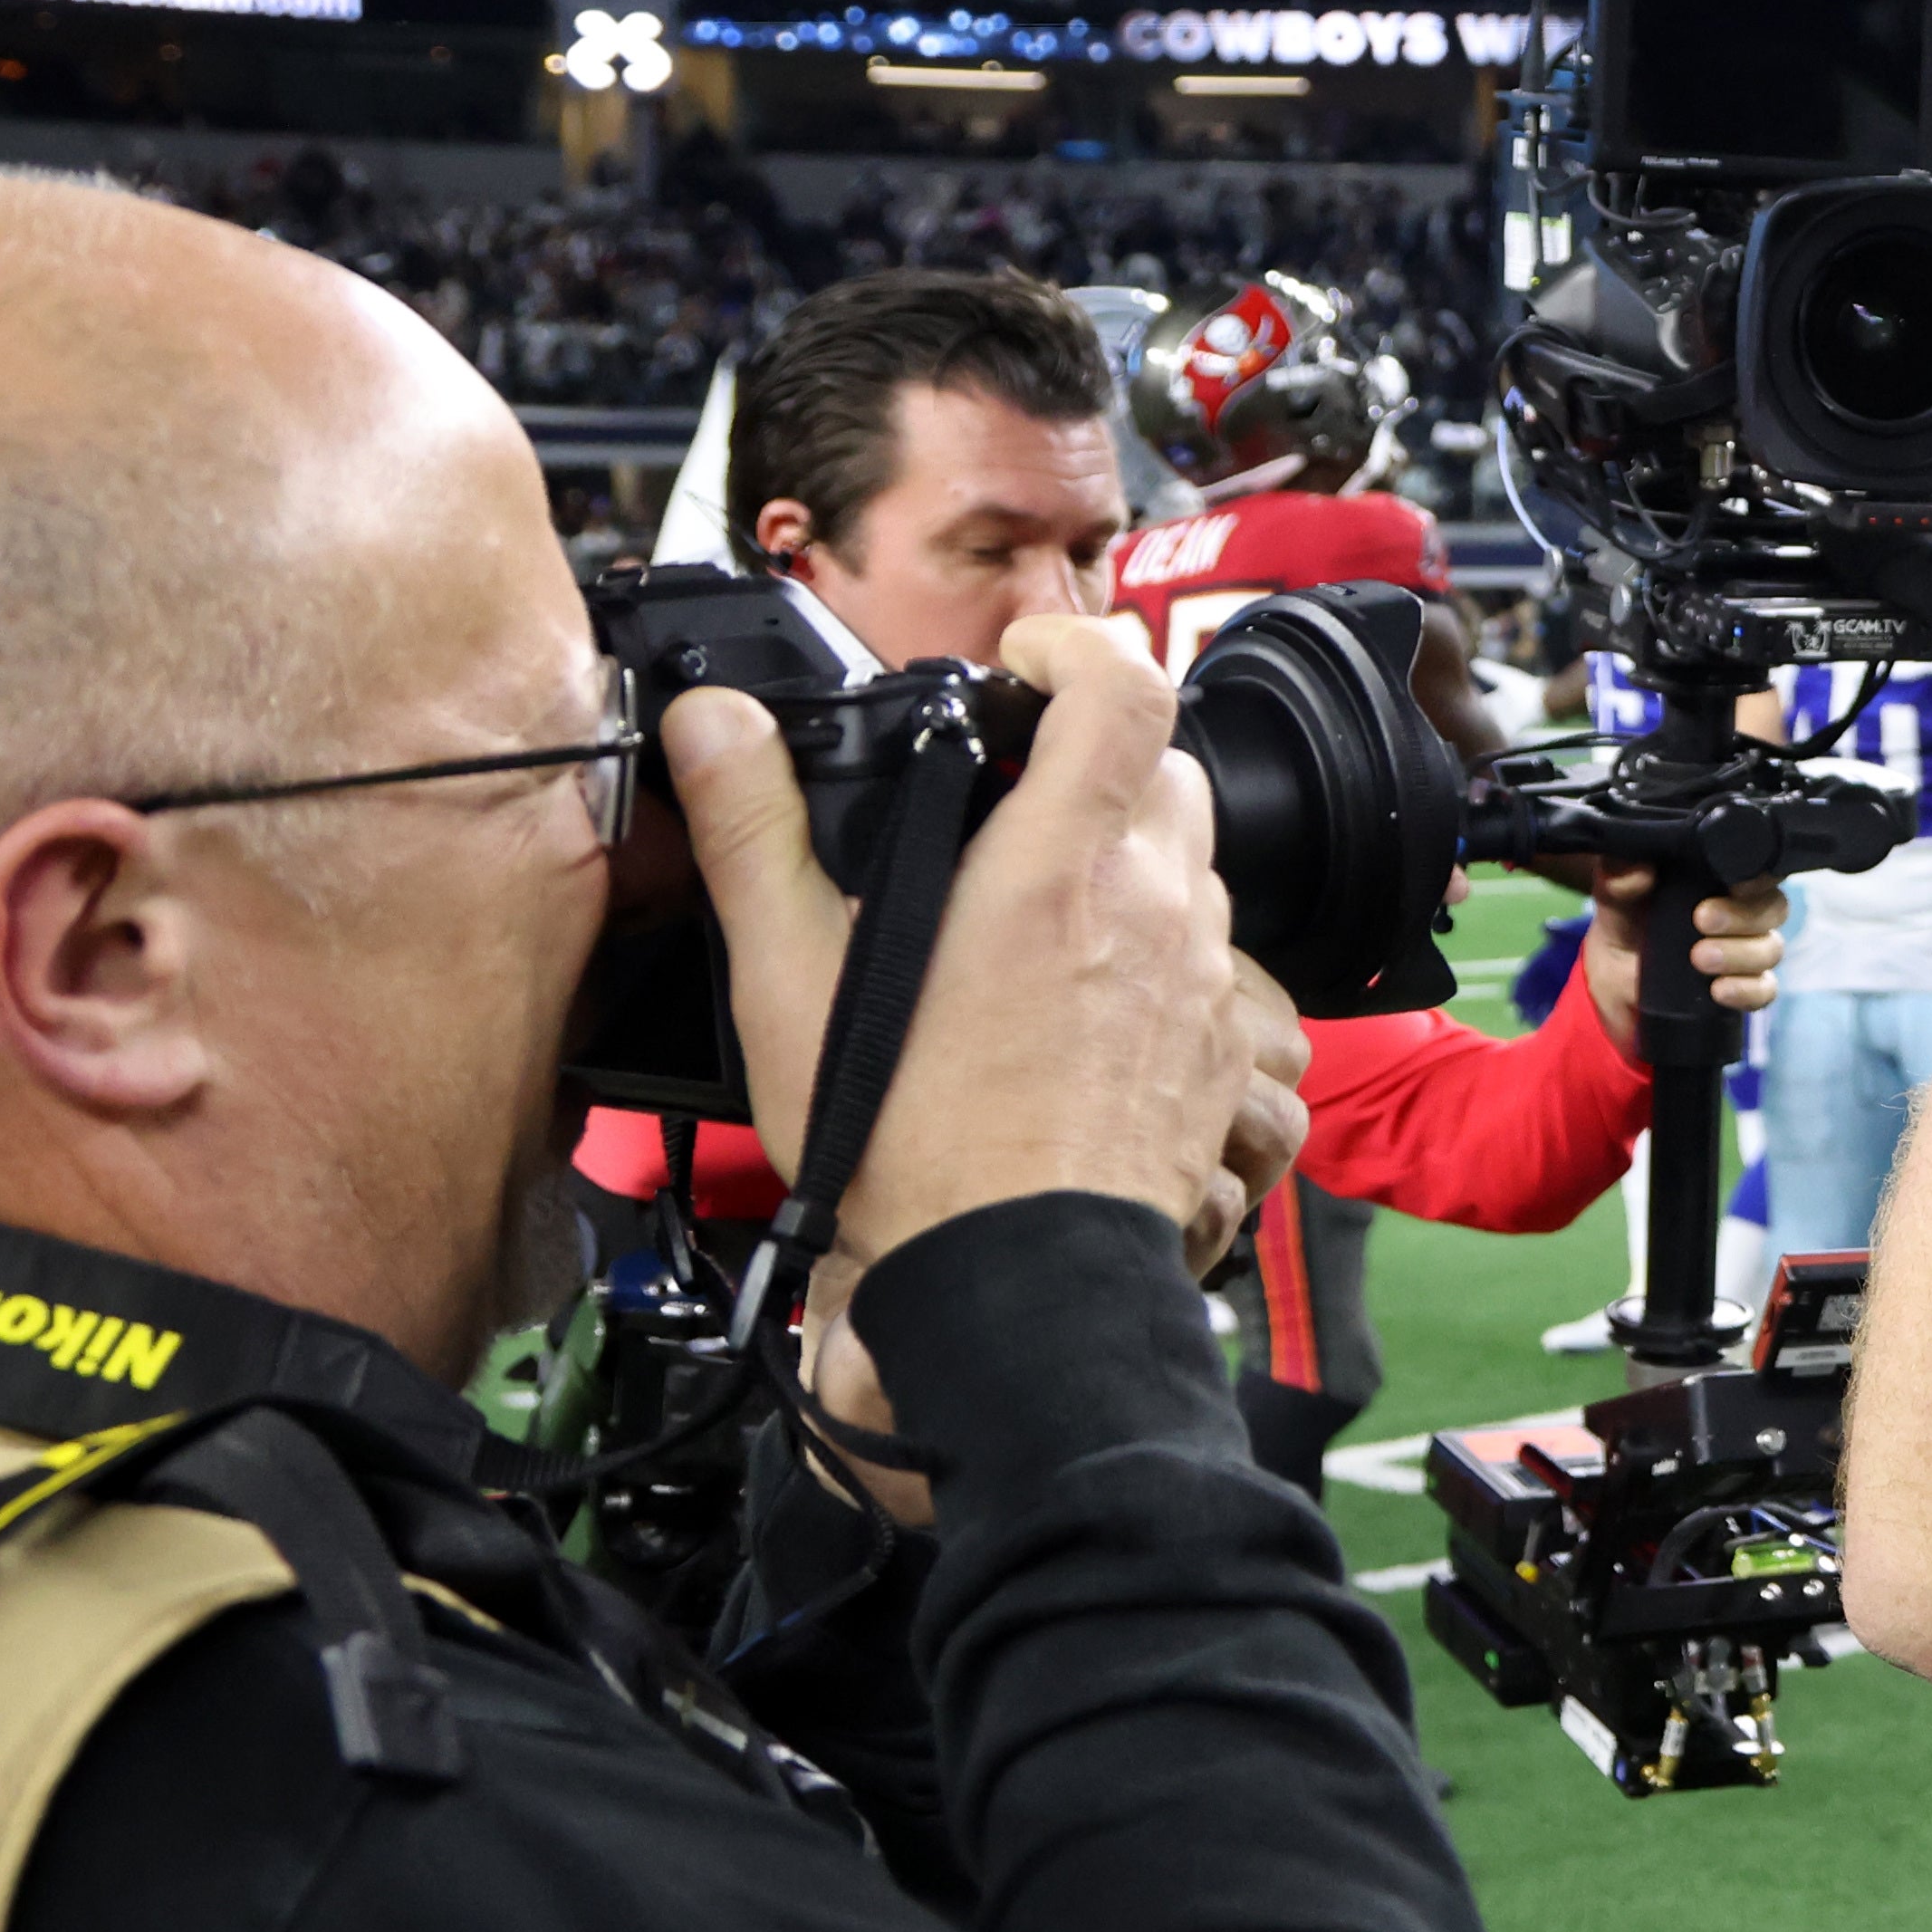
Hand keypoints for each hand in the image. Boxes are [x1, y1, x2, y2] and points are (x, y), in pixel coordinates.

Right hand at [671, 613, 1311, 1267]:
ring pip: (1191, 861)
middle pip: (1166, 767)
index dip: (1077, 646)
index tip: (1024, 662)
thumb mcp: (793, 983)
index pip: (1127, 686)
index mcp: (1060, 870)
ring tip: (1033, 901)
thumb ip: (754, 834)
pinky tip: (1076, 994)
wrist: (1015, 1285)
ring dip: (1126, 851)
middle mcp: (1155, 909)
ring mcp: (1200, 982)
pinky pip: (1205, 957)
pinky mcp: (1218, 1051)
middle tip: (1015, 790)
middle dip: (1097, 753)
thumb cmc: (910, 1149)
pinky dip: (1152, 942)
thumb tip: (713, 724)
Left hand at [1579, 864, 1787, 1052]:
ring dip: (1740, 953)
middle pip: (1773, 907)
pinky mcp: (1744, 991)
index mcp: (1721, 880)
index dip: (1756, 872)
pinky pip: (1764, 991)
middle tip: (1702, 919)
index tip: (1732, 881)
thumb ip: (1619, 878)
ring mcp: (1747, 954)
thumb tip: (1639, 870)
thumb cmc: (1626, 928)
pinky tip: (1719, 991)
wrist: (1613, 986)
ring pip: (1771, 949)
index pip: (1759, 868)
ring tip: (1699, 958)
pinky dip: (1747, 990)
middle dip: (1743, 915)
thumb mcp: (1614, 899)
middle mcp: (1744, 913)